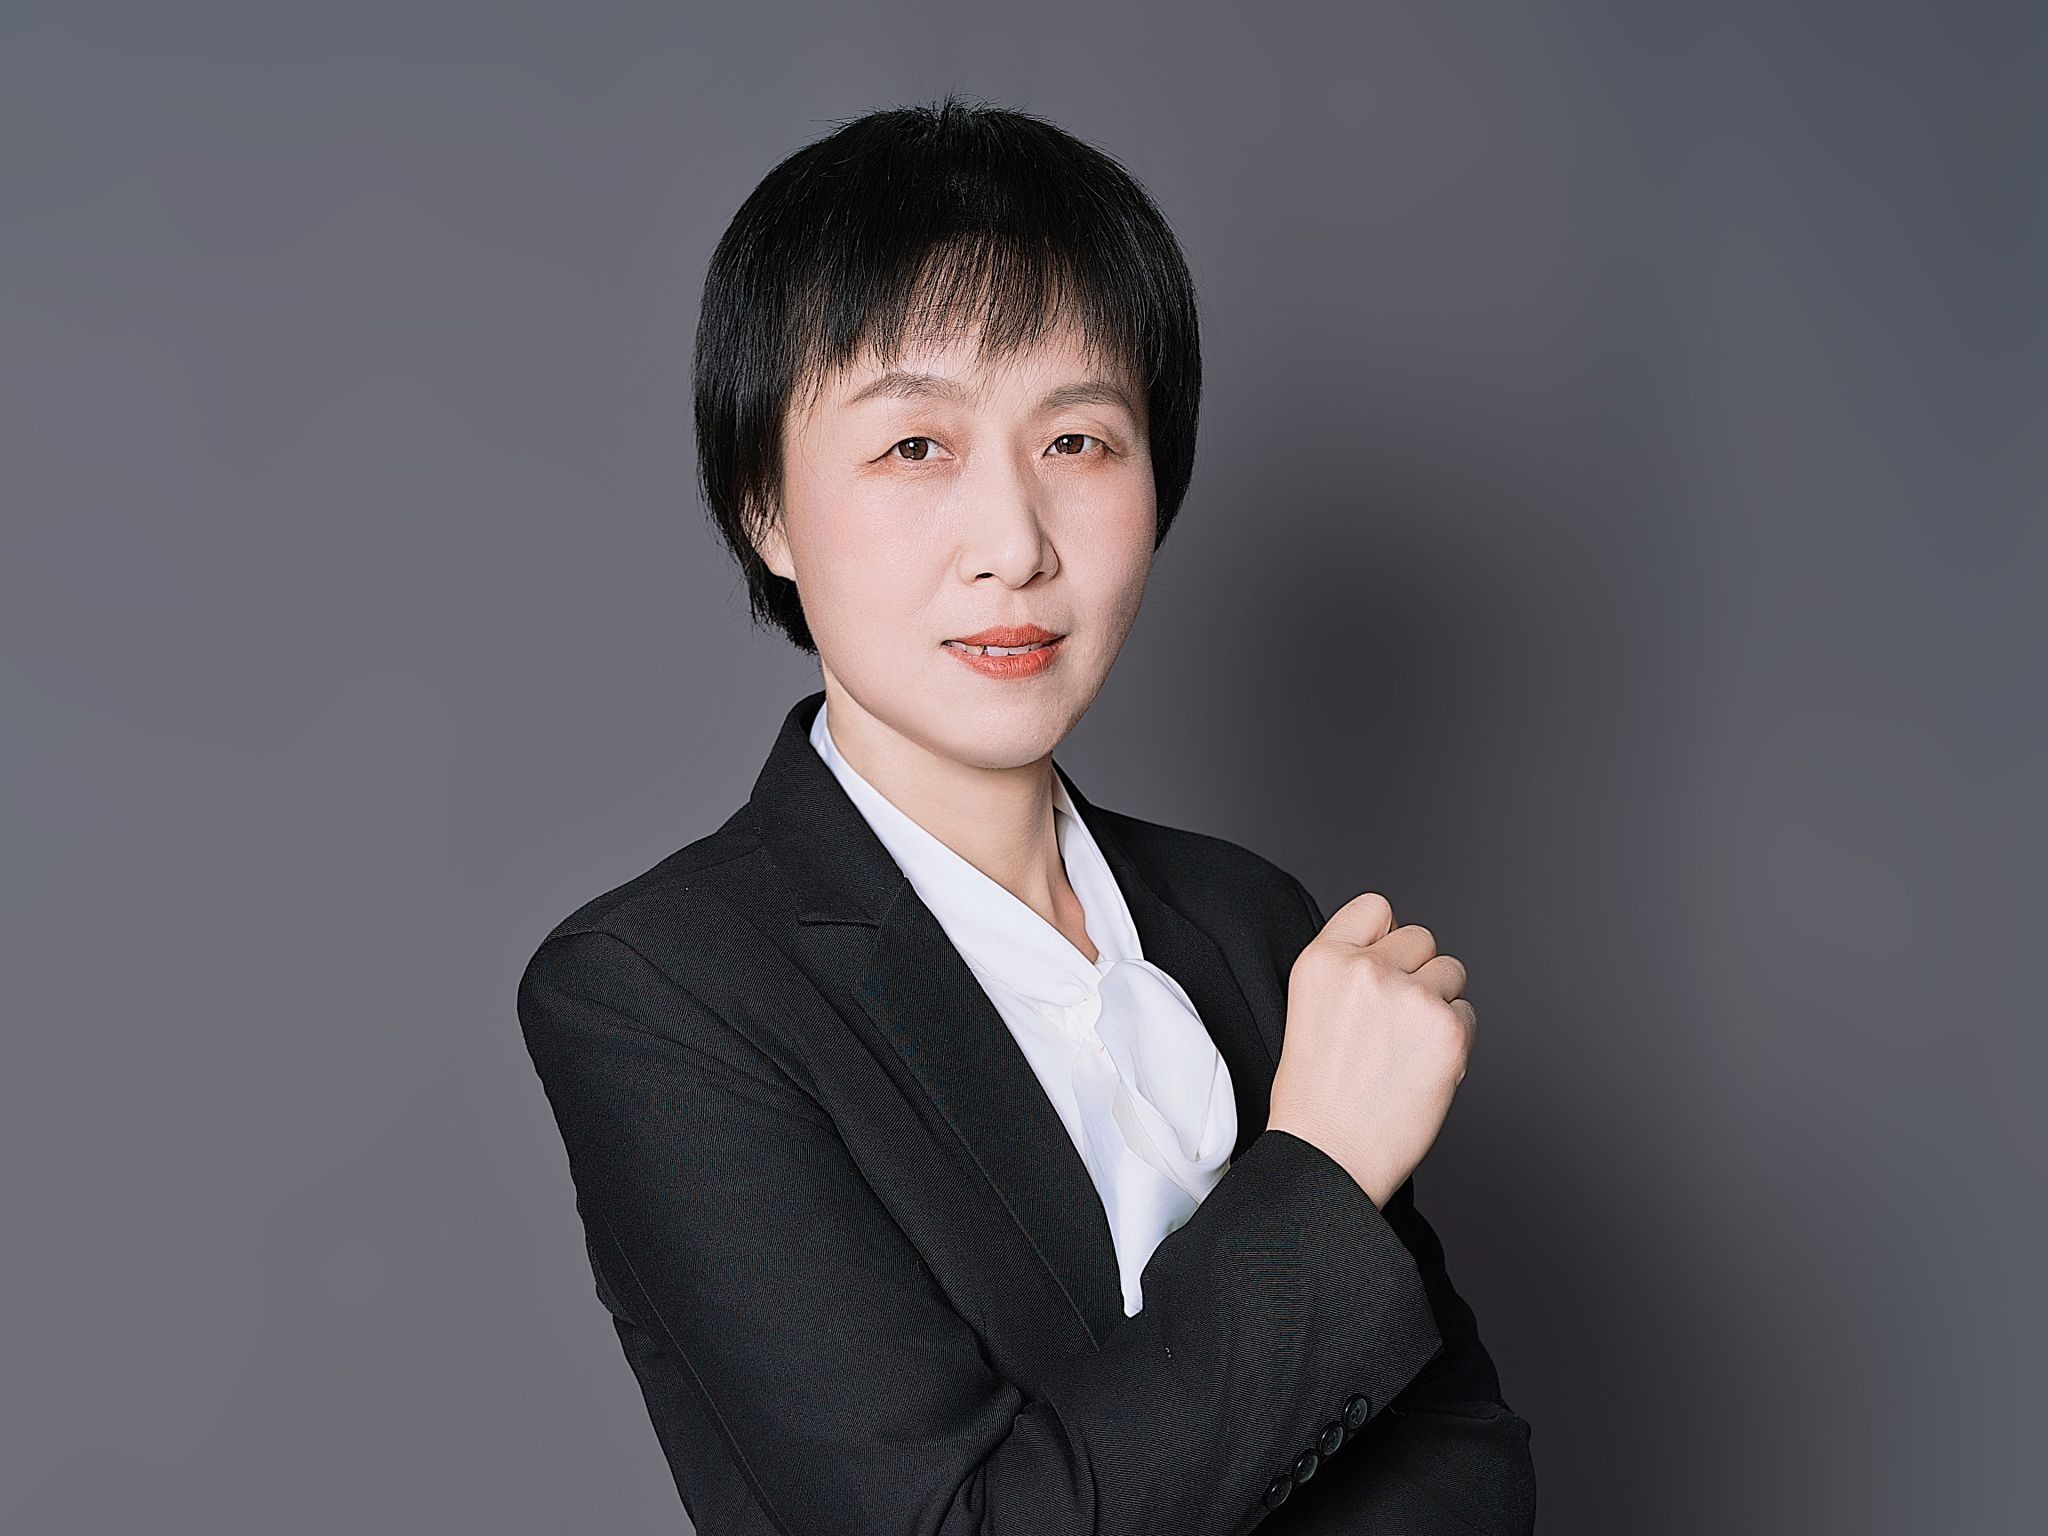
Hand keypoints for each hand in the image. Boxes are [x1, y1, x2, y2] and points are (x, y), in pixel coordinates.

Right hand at [1266, 892, 1476, 1206]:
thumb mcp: (1308, 1008)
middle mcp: (1365, 969)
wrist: (1328, 1157)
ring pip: (1451, 972)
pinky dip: (1455, 1039)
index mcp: (1322, 960)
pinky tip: (1423, 1068)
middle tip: (1394, 1022)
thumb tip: (1397, 952)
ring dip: (1439, 1003)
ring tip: (1406, 1048)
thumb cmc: (1316, 1098)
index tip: (1381, 969)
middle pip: (1421, 937)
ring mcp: (1410, 997)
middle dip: (1416, 972)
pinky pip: (1469, 1012)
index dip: (1383, 939)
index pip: (1375, 908)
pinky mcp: (1449, 1029)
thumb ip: (1348, 971)